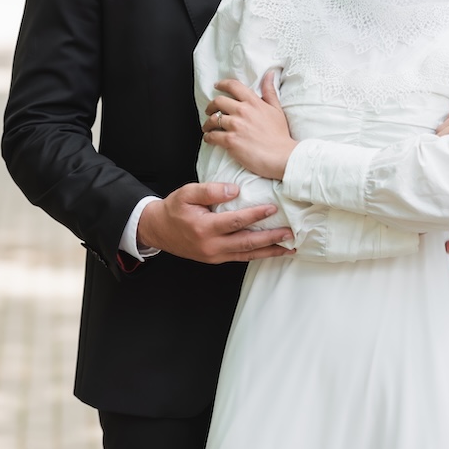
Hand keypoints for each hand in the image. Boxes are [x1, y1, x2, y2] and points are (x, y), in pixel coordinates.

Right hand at [137, 182, 294, 263]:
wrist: (158, 230)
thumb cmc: (173, 209)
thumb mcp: (187, 193)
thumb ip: (210, 190)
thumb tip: (235, 190)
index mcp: (204, 228)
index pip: (235, 222)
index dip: (255, 215)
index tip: (272, 209)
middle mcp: (211, 246)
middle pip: (246, 243)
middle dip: (270, 239)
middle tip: (289, 233)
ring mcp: (214, 256)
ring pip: (247, 254)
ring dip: (269, 251)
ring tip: (289, 248)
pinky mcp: (216, 259)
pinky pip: (241, 257)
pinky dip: (258, 254)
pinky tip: (271, 251)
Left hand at [202, 72, 296, 179]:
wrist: (281, 156)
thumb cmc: (280, 135)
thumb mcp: (277, 110)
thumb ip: (270, 92)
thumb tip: (269, 75)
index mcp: (253, 102)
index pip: (233, 86)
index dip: (222, 84)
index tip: (217, 86)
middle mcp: (242, 111)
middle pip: (218, 101)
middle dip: (211, 106)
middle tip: (209, 111)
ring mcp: (235, 126)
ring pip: (213, 119)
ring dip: (207, 123)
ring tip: (208, 127)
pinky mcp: (230, 141)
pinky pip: (212, 136)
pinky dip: (208, 137)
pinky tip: (209, 138)